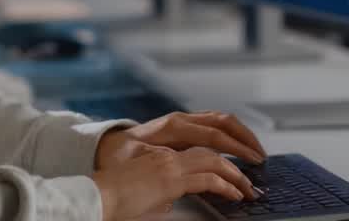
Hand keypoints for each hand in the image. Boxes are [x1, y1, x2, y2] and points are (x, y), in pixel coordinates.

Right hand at [92, 146, 257, 220]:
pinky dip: (226, 186)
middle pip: (211, 145)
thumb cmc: (113, 200)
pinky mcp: (170, 179)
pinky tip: (236, 195)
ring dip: (235, 173)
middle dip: (236, 154)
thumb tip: (170, 203)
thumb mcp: (143, 192)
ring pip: (213, 160)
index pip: (199, 148)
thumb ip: (161, 193)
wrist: (95, 198)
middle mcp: (167, 153)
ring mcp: (169, 164)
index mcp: (161, 154)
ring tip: (249, 187)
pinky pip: (208, 179)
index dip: (220, 156)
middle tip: (253, 170)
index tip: (235, 169)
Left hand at [95, 111, 266, 169]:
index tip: (253, 162)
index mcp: (173, 127)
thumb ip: (163, 161)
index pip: (214, 136)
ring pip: (221, 119)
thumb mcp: (139, 161)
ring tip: (256, 151)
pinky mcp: (183, 125)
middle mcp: (181, 119)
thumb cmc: (120, 156)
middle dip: (246, 138)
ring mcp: (183, 120)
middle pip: (223, 121)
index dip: (236, 149)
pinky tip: (238, 146)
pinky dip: (231, 132)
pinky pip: (214, 123)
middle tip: (262, 157)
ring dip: (241, 133)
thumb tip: (186, 168)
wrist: (107, 146)